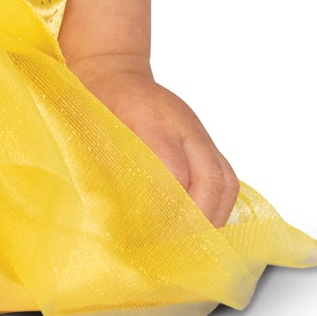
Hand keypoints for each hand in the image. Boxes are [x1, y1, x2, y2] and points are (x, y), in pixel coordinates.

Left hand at [68, 54, 238, 226]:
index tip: (156, 236)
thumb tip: (116, 211)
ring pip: (225, 179)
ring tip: (197, 240)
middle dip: (201, 217)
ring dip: (215, 214)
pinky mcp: (203, 141)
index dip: (171, 208)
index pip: (174, 172)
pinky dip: (218, 202)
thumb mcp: (91, 126)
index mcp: (151, 119)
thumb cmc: (96, 98)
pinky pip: (223, 174)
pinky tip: (202, 222)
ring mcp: (198, 132)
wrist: (112, 68)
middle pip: (212, 177)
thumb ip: (107, 164)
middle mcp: (184, 125)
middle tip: (184, 247)